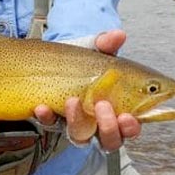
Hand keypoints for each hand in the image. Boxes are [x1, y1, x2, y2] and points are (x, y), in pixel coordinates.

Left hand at [37, 29, 140, 150]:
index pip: (129, 127)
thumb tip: (118, 35)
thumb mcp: (96, 51)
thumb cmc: (84, 62)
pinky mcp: (54, 121)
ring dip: (77, 121)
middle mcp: (98, 123)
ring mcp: (76, 124)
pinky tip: (42, 106)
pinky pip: (50, 126)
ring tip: (72, 101)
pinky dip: (47, 117)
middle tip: (103, 107)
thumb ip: (107, 45)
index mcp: (118, 109)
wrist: (54, 60)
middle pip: (110, 140)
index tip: (128, 117)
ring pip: (81, 137)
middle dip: (108, 128)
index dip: (131, 127)